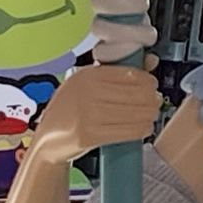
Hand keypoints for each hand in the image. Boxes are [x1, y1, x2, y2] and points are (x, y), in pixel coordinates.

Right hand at [25, 64, 161, 164]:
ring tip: (150, 116)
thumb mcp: (86, 86)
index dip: (148, 81)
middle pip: (137, 93)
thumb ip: (117, 72)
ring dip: (149, 115)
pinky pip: (128, 131)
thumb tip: (150, 61)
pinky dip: (141, 130)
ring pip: (136, 113)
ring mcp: (88, 114)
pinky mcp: (90, 135)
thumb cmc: (68, 112)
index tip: (151, 86)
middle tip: (155, 102)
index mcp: (87, 75)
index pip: (130, 74)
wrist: (47, 141)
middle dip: (152, 99)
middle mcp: (87, 92)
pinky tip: (144, 128)